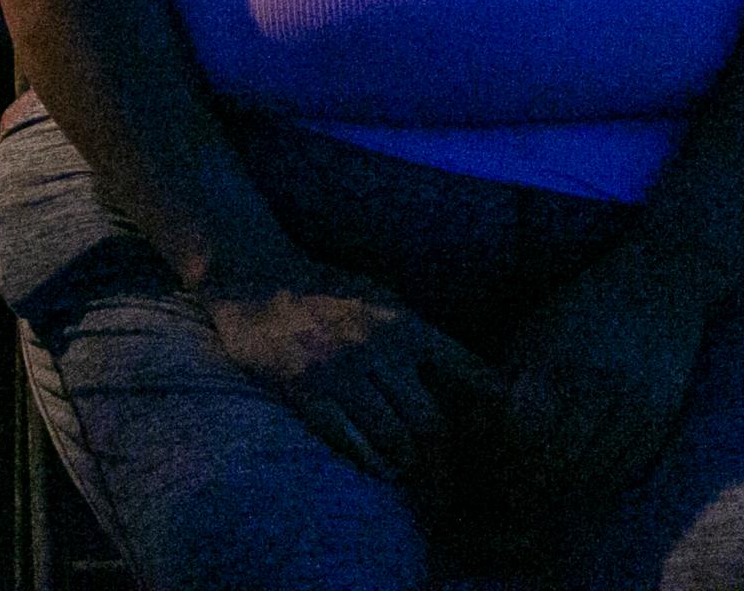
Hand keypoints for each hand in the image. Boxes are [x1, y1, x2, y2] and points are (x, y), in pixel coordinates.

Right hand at [206, 280, 504, 486]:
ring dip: (404, 460)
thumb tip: (459, 373)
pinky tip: (376, 467)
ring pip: (393, 436)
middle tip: (441, 468)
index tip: (487, 424)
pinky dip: (369, 461)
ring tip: (405, 467)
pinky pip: (348, 440)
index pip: (466, 371)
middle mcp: (378, 348)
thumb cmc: (325, 288)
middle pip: (430, 420)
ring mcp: (340, 372)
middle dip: (439, 452)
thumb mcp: (381, 296)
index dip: (486, 406)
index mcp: (404, 323)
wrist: (257, 276)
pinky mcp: (306, 391)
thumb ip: (416, 332)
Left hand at [501, 253, 709, 504]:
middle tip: (511, 492)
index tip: (489, 465)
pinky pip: (627, 468)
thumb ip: (510, 376)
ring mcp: (636, 402)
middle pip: (556, 459)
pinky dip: (600, 484)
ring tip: (541, 494)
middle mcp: (598, 382)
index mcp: (558, 357)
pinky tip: (580, 484)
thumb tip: (479, 425)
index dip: (502, 455)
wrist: (658, 282)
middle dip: (528, 482)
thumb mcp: (536, 328)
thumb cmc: (583, 304)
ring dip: (563, 491)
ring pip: (592, 473)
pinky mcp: (663, 415)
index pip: (522, 430)